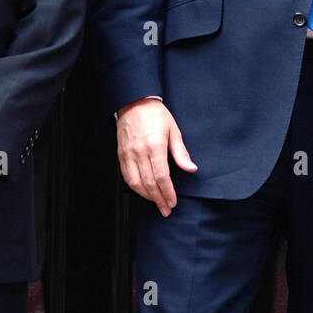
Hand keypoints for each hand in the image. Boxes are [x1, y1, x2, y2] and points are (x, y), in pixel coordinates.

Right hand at [116, 99, 197, 215]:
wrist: (134, 102)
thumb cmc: (156, 114)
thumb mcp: (174, 130)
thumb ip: (181, 152)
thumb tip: (191, 168)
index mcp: (155, 146)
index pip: (162, 177)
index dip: (168, 193)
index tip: (172, 202)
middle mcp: (140, 152)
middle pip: (149, 183)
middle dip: (159, 199)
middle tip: (166, 209)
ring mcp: (128, 154)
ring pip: (135, 183)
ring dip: (146, 196)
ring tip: (156, 202)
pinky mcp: (121, 155)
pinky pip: (126, 176)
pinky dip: (135, 187)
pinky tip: (143, 191)